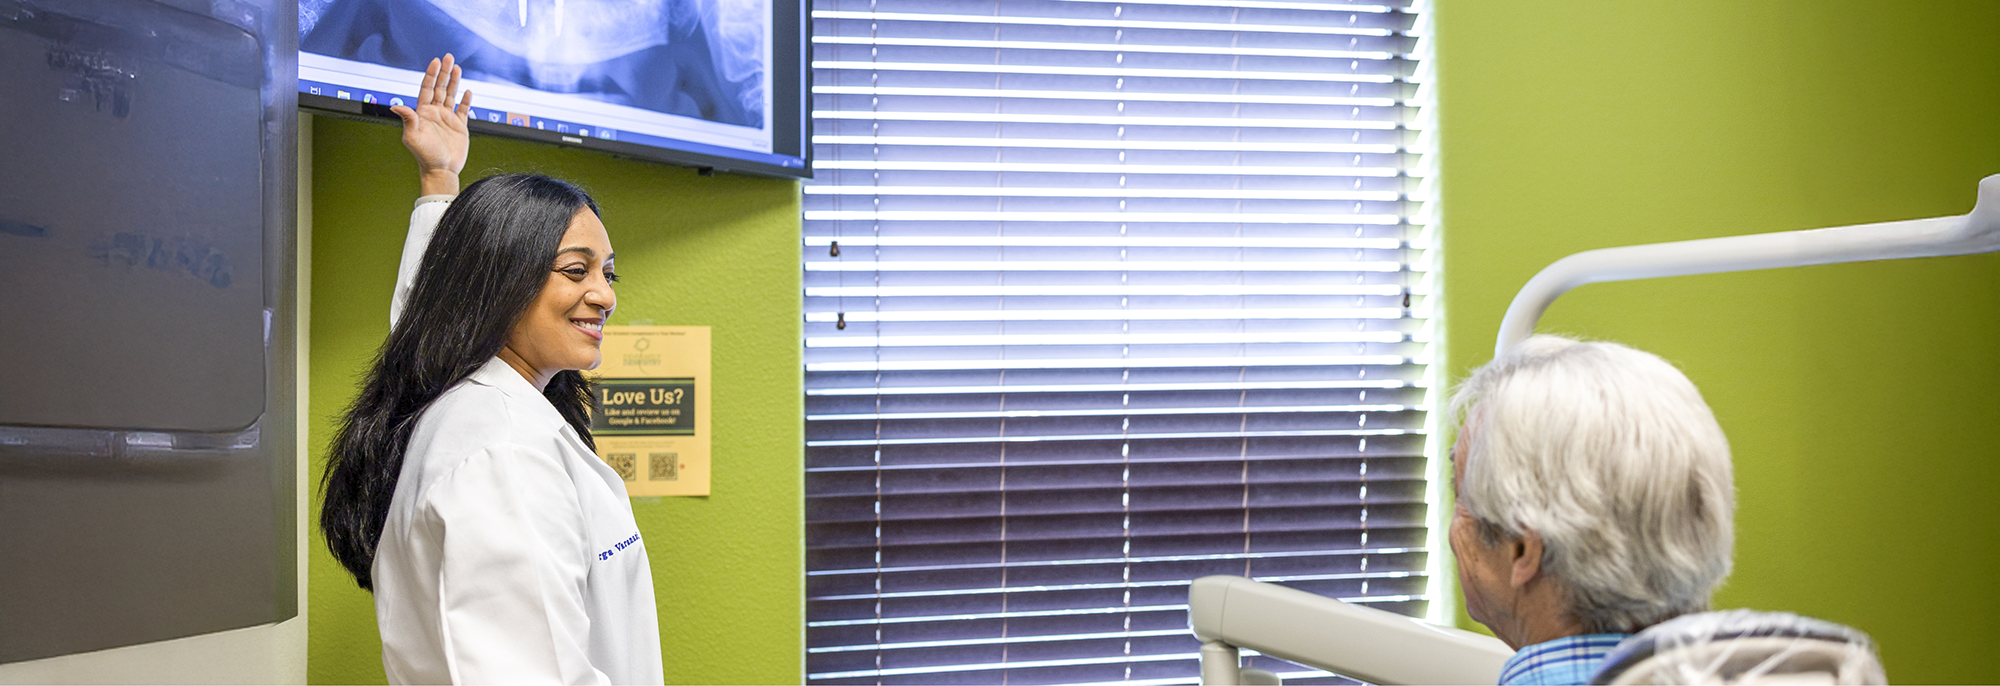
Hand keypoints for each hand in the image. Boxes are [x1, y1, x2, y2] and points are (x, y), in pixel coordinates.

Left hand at [389, 54, 471, 196]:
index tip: (436, 61)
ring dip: (454, 81)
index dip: (431, 74)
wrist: (441, 170)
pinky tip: (467, 91)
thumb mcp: (412, 136)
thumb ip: (407, 119)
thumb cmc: (424, 155)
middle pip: (440, 87)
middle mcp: (435, 113)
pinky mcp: (459, 127)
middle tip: (449, 56)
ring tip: (457, 67)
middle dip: (444, 72)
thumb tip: (395, 105)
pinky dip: (465, 100)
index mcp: (423, 112)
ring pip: (451, 95)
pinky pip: (462, 110)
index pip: (427, 88)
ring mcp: (447, 119)